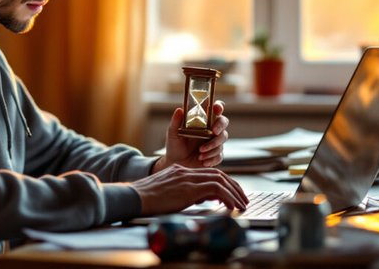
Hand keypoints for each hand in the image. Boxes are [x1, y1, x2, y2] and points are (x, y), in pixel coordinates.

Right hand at [131, 164, 247, 215]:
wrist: (135, 197)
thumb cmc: (148, 199)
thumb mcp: (170, 193)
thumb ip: (187, 192)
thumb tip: (205, 199)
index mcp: (182, 171)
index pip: (210, 173)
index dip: (225, 182)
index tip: (233, 193)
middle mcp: (186, 171)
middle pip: (219, 174)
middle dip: (234, 187)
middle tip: (243, 199)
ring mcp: (188, 178)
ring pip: (220, 180)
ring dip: (234, 194)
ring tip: (241, 205)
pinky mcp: (189, 187)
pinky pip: (215, 189)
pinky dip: (227, 197)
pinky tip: (231, 207)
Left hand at [151, 101, 228, 172]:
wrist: (176, 163)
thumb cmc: (175, 144)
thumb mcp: (172, 133)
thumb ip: (176, 121)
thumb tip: (179, 110)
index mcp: (202, 120)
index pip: (214, 109)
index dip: (218, 106)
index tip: (217, 109)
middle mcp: (210, 128)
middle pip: (223, 122)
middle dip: (220, 126)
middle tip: (214, 132)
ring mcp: (214, 141)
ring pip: (222, 139)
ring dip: (212, 146)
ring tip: (200, 153)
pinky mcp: (216, 154)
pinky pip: (220, 154)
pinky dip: (212, 158)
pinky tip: (203, 161)